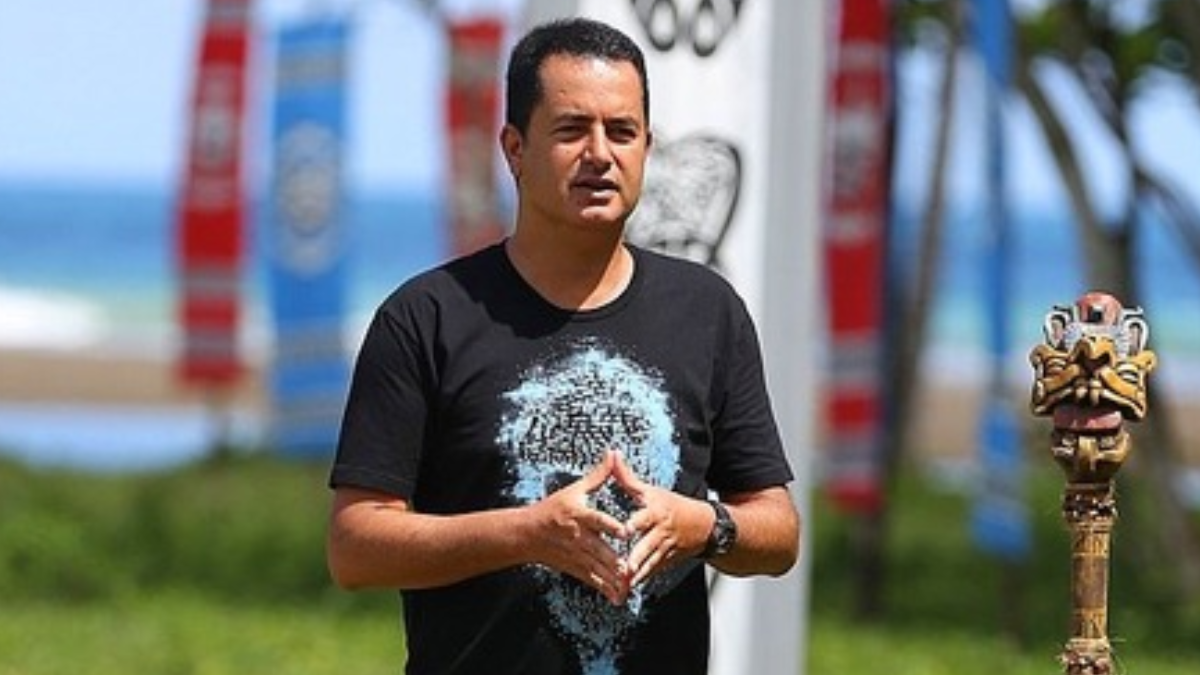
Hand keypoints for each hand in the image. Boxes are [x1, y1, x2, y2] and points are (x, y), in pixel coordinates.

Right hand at [527, 451, 630, 603]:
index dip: (610, 526)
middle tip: (631, 568)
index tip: (625, 532)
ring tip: (629, 586)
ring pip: (597, 568)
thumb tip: (613, 454)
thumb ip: (598, 475)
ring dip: (612, 578)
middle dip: (614, 561)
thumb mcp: (574, 490)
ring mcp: (576, 555)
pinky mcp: (574, 567)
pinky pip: (591, 580)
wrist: (527, 534)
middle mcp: (578, 537)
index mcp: (579, 515)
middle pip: (599, 550)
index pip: (597, 520)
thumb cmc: (553, 509)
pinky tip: (618, 597)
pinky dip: (604, 589)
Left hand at [612, 451, 712, 588]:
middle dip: (637, 557)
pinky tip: (628, 589)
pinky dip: (642, 580)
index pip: (644, 518)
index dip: (634, 524)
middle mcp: (661, 532)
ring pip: (651, 563)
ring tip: (625, 583)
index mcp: (656, 512)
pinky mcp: (665, 562)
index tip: (624, 530)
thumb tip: (612, 455)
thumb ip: (627, 477)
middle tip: (625, 566)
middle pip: (648, 545)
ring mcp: (665, 549)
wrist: (703, 526)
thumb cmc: (671, 505)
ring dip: (638, 573)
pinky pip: (653, 571)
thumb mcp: (651, 490)